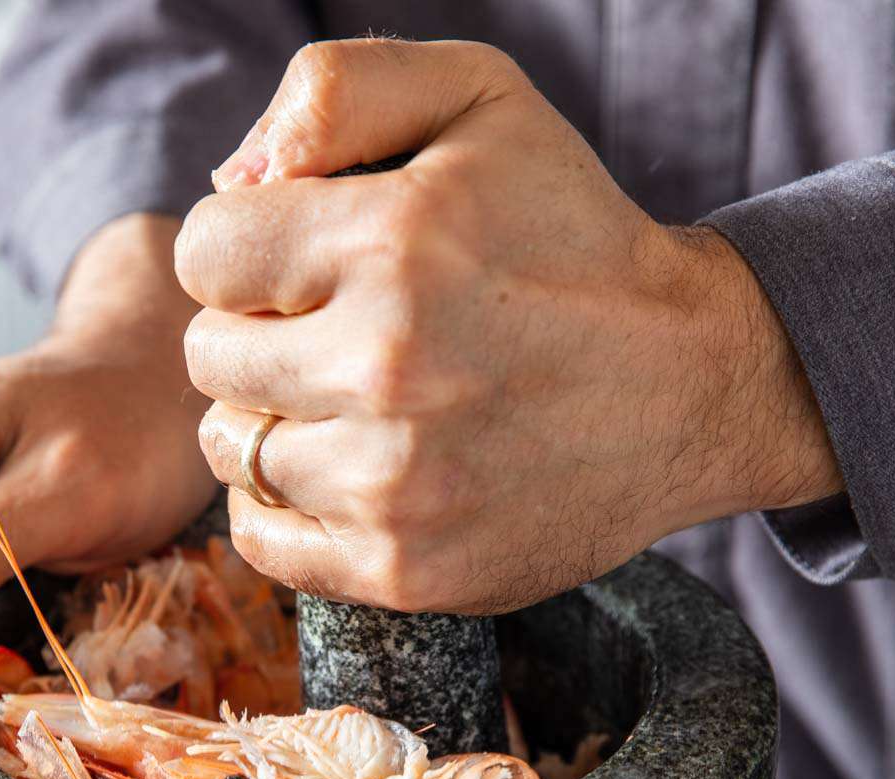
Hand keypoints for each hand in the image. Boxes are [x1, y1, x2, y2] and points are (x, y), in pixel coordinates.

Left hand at [175, 39, 841, 613]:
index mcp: (394, 240)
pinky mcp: (403, 568)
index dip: (246, 251)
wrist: (690, 383)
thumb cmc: (569, 235)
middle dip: (257, 331)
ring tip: (351, 400)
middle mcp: (389, 367)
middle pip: (206, 354)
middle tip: (338, 332)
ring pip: (229, 446)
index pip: (204, 253)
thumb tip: (227, 182)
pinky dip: (281, 503)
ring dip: (272, 418)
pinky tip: (345, 467)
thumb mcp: (479, 100)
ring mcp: (394, 482)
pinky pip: (259, 536)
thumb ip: (337, 93)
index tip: (305, 264)